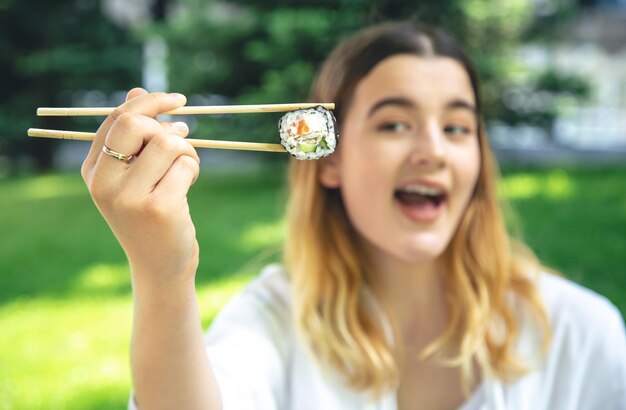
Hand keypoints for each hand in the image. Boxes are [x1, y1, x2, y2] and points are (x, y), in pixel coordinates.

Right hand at [81, 88, 200, 291]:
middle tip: (184, 137)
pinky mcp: (158, 208)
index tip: (178, 100)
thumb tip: (136, 90)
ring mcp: (129, 197)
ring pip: (168, 143)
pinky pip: (185, 165)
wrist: (159, 265)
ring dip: (187, 151)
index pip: (117, 118)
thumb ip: (134, 136)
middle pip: (137, 124)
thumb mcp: (135, 175)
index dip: (150, 102)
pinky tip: (187, 187)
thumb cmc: (150, 214)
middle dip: (168, 127)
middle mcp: (104, 183)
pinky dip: (194, 169)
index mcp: (94, 171)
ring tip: (185, 170)